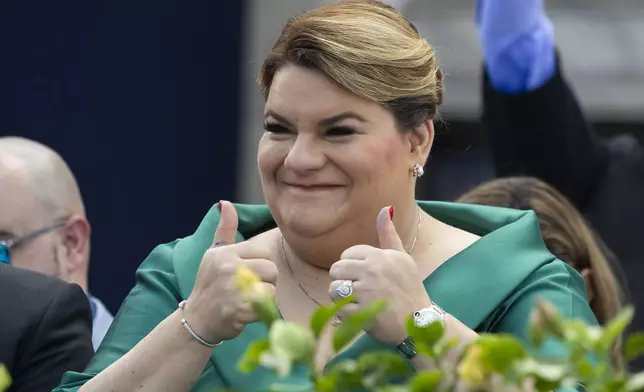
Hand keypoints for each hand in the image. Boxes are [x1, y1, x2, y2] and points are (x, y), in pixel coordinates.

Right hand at [183, 200, 277, 343]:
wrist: (196, 320)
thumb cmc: (209, 284)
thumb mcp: (213, 254)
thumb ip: (225, 230)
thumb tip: (226, 203)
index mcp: (225, 253)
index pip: (263, 253)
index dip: (260, 265)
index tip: (246, 274)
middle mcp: (228, 268)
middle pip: (272, 270)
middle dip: (266, 281)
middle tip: (249, 288)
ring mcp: (233, 290)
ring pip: (271, 288)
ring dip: (264, 297)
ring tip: (247, 299)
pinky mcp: (239, 310)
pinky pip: (266, 306)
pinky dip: (260, 312)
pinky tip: (245, 312)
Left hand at [329, 206, 430, 345]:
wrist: (421, 323)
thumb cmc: (410, 289)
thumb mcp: (402, 258)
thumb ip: (389, 234)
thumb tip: (386, 207)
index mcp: (380, 256)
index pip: (347, 254)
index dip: (352, 267)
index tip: (364, 277)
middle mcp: (373, 270)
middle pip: (336, 269)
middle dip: (343, 281)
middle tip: (358, 291)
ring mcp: (367, 292)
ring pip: (334, 288)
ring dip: (341, 298)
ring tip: (357, 303)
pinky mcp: (363, 313)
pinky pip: (339, 309)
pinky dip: (344, 315)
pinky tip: (359, 315)